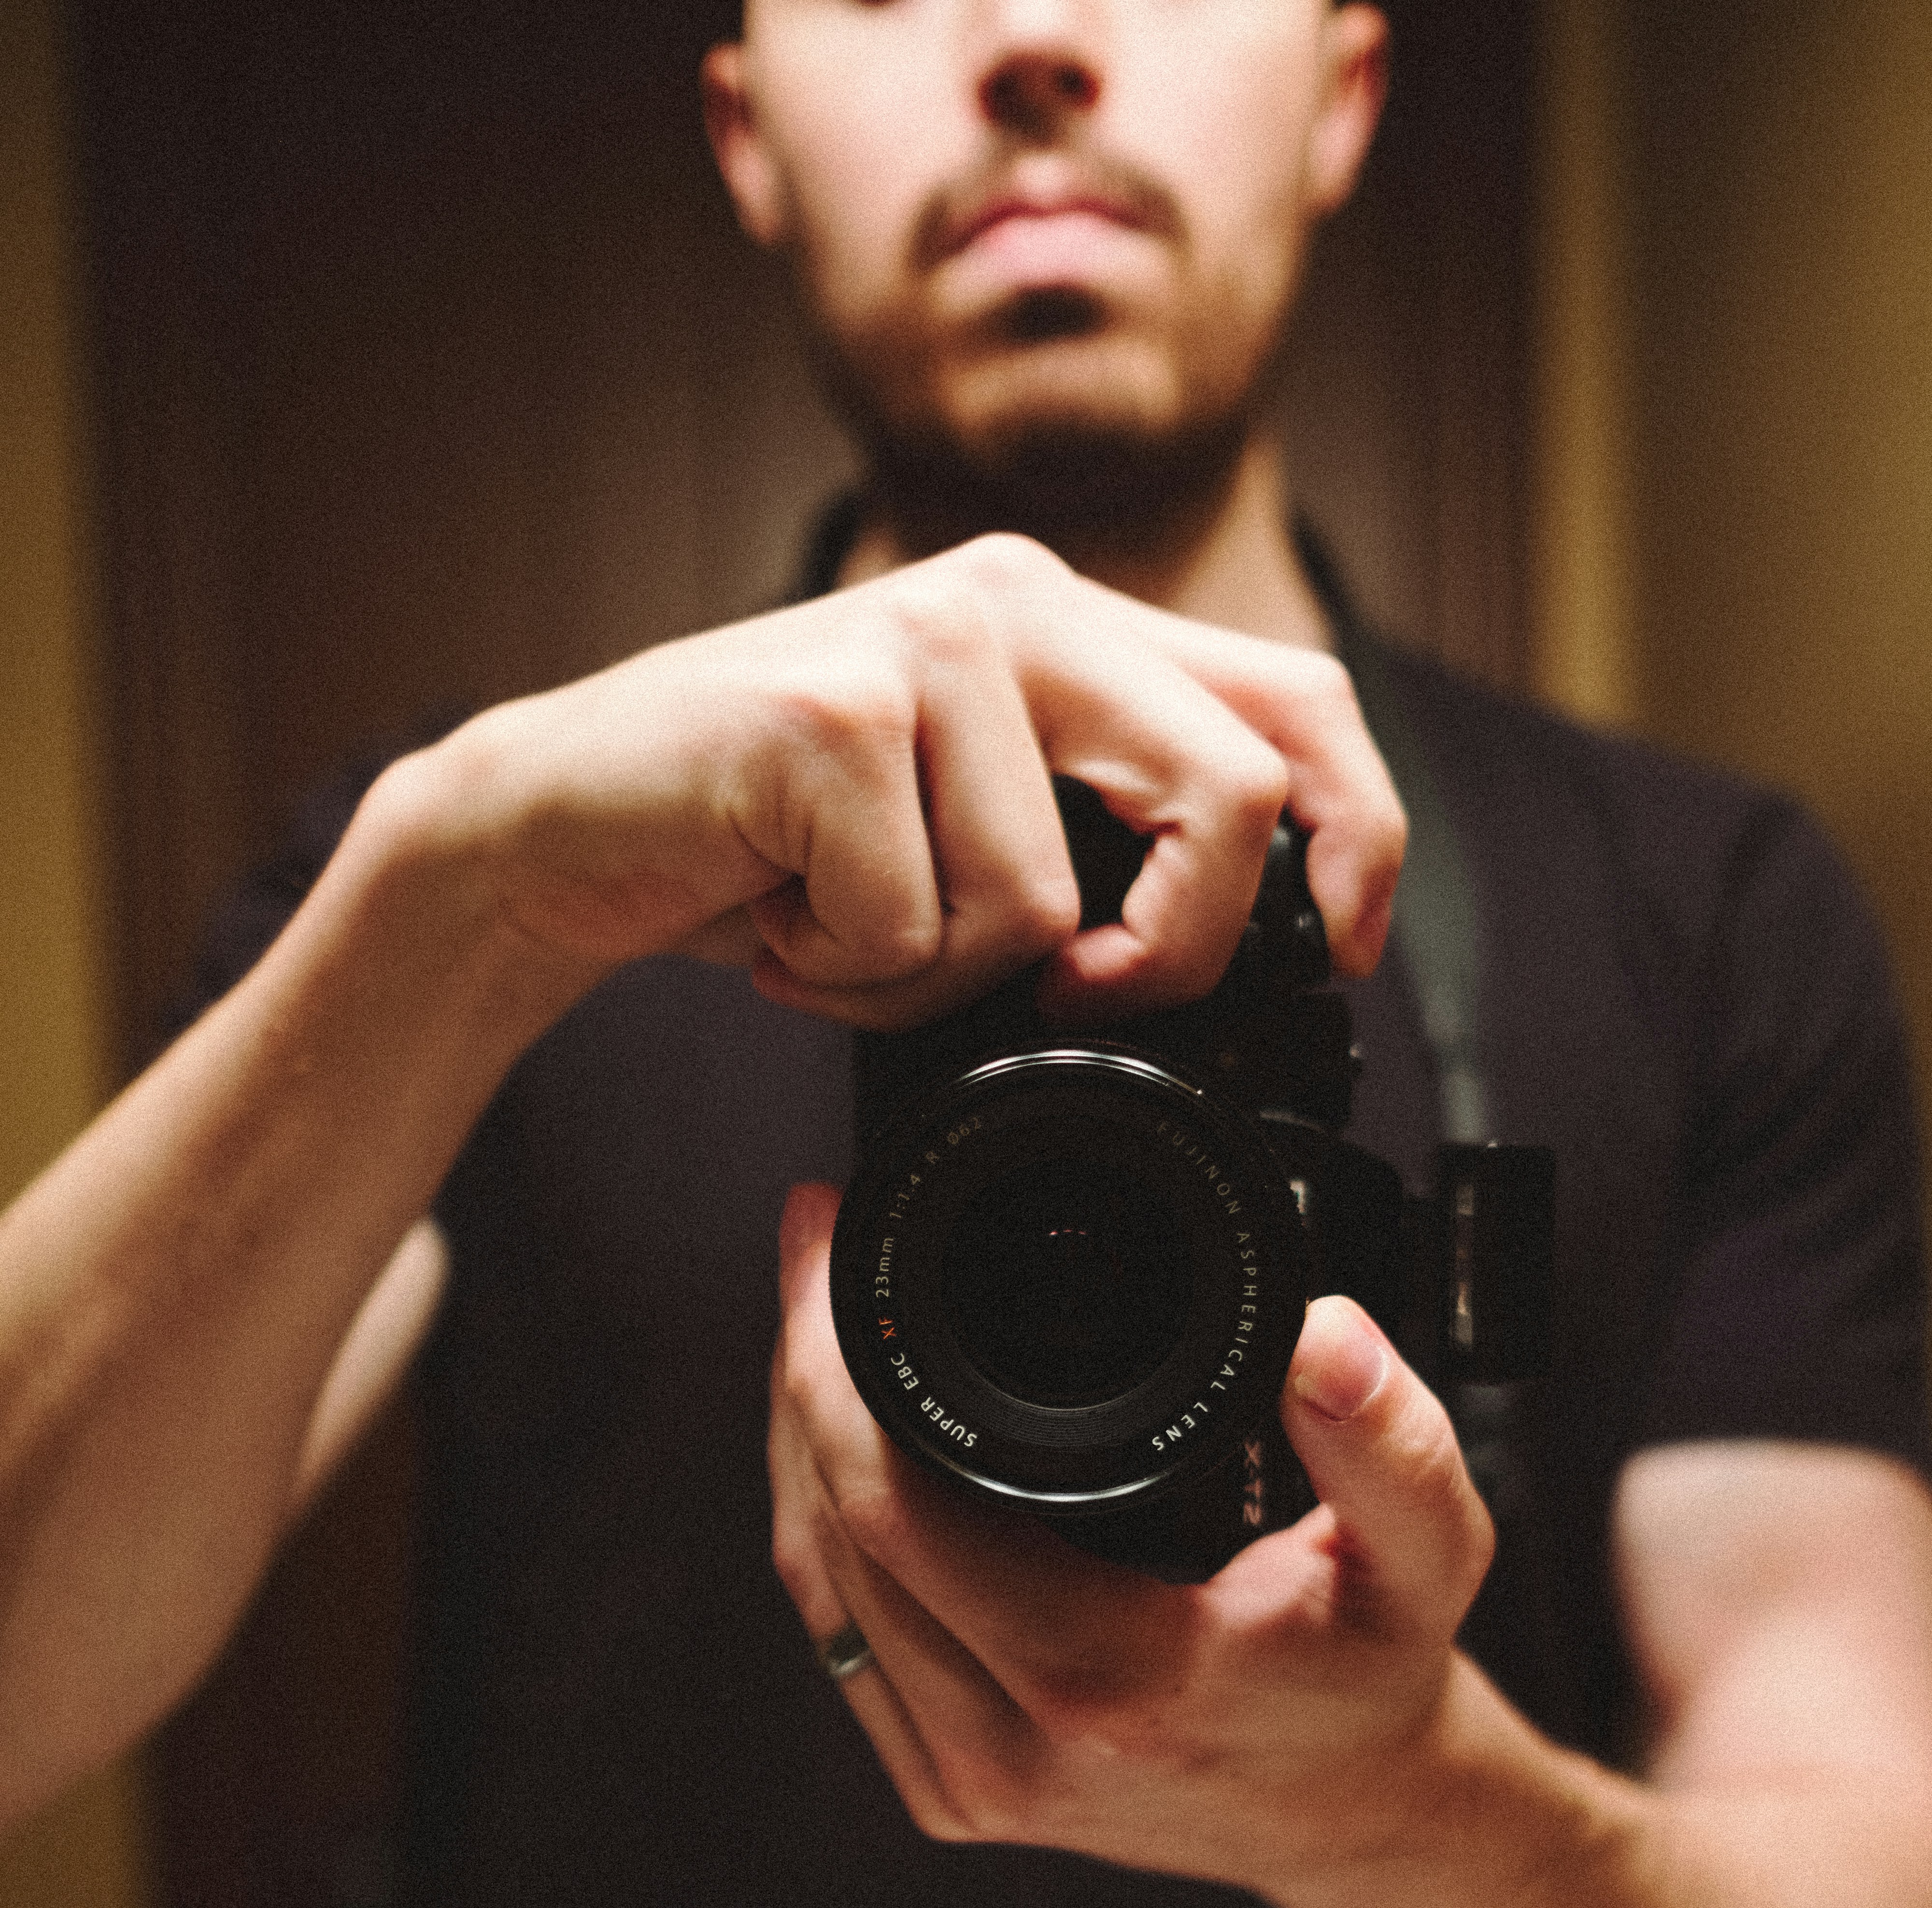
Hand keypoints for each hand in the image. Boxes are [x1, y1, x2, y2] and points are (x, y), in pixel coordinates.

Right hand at [415, 533, 1402, 1030]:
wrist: (562, 827)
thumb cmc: (769, 847)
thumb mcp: (966, 832)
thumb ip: (1095, 837)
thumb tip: (1243, 939)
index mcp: (1072, 624)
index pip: (1296, 702)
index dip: (1359, 837)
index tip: (1336, 957)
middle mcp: (1016, 600)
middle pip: (1227, 799)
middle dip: (1167, 954)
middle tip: (1064, 1002)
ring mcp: (925, 640)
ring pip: (1042, 905)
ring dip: (932, 983)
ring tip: (838, 935)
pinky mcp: (835, 710)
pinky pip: (916, 926)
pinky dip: (845, 979)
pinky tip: (779, 923)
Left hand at [769, 1184, 1493, 1895]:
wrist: (1354, 1813)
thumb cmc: (1375, 1674)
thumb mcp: (1427, 1557)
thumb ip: (1391, 1445)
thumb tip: (1322, 1334)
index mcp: (1111, 1682)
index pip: (896, 1511)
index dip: (837, 1366)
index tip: (836, 1244)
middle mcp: (1015, 1749)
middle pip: (835, 1535)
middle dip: (804, 1375)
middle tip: (816, 1250)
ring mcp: (971, 1784)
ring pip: (822, 1586)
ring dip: (800, 1445)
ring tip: (815, 1321)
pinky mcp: (949, 1795)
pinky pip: (844, 1642)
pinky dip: (825, 1530)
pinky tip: (835, 1443)